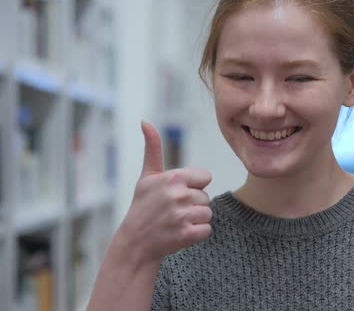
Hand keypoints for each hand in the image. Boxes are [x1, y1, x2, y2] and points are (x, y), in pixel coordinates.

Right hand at [117, 121, 212, 263]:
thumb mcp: (147, 176)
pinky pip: (207, 229)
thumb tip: (145, 121)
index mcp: (173, 178)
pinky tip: (179, 233)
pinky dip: (196, 233)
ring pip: (207, 213)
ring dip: (195, 219)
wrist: (135, 243)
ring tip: (175, 222)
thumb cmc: (143, 206)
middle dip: (193, 204)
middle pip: (206, 197)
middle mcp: (179, 195)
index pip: (205, 177)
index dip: (193, 186)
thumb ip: (152, 149)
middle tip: (172, 211)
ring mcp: (183, 215)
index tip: (175, 194)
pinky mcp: (187, 234)